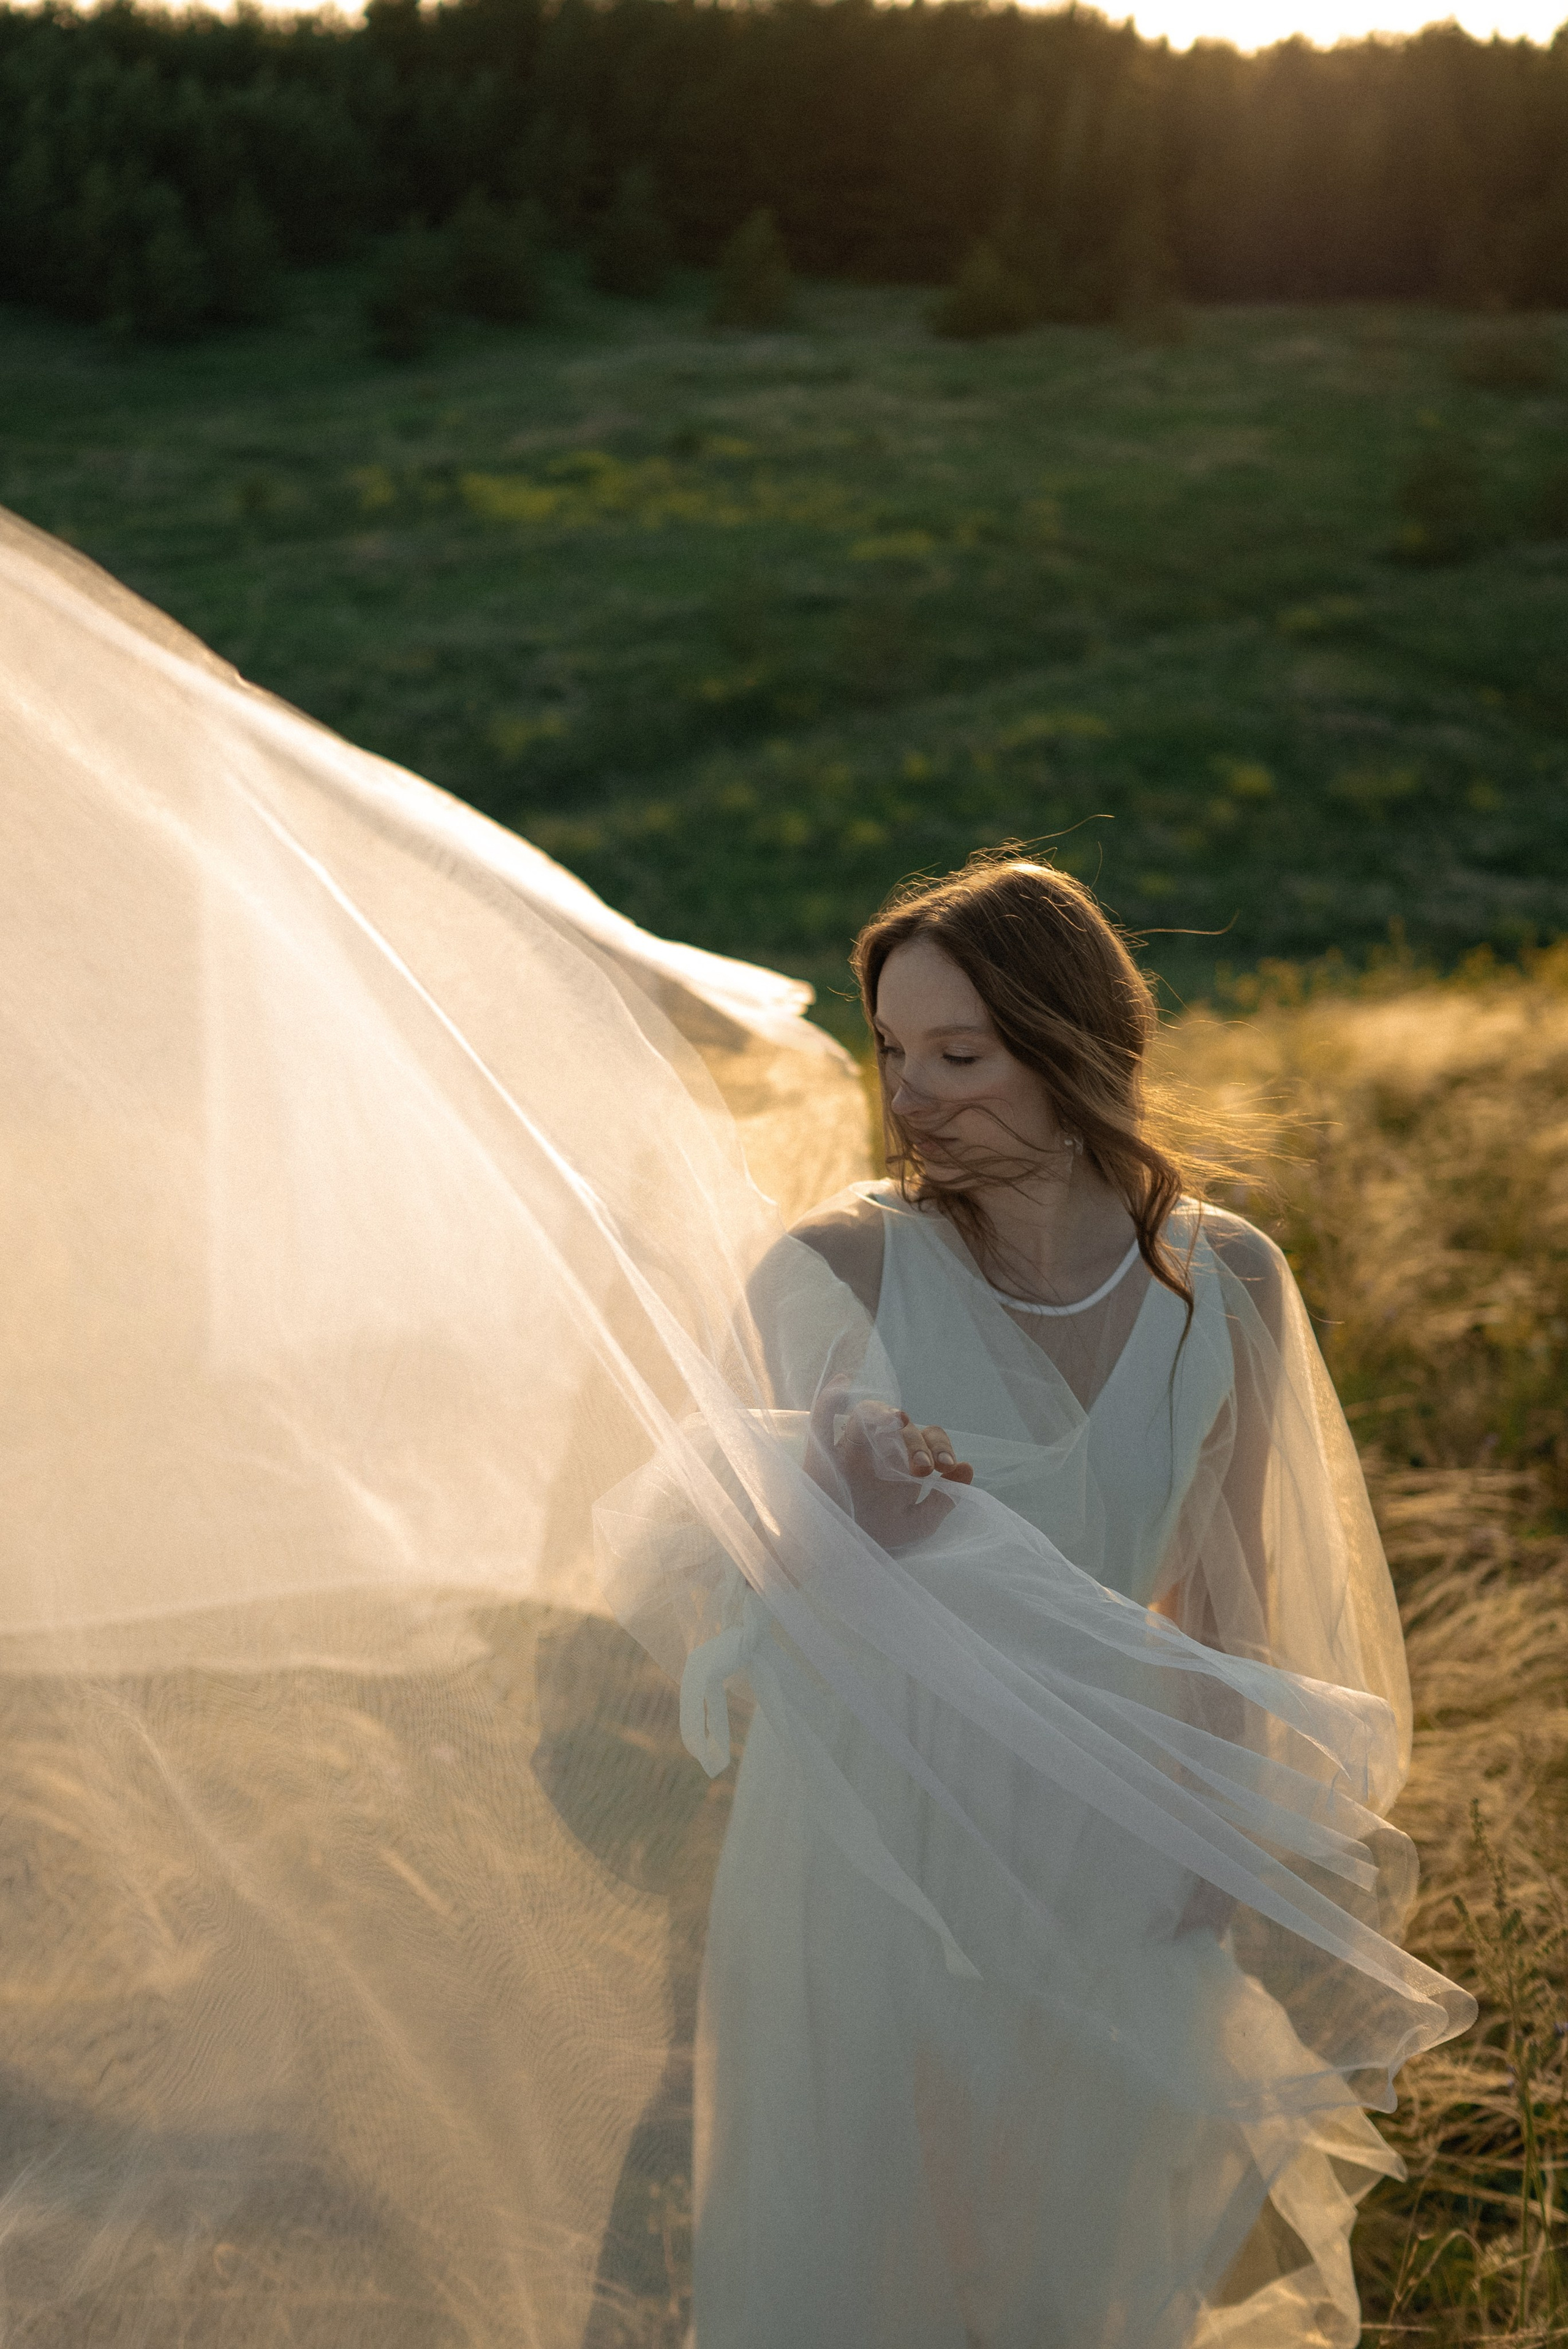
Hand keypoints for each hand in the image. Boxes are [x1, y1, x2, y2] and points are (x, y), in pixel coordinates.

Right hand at [805, 1384, 972, 1550]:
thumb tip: (966, 1467)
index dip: (940, 1446)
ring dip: (884, 1417)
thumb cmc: (876, 1534)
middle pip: (901, 1425)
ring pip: (866, 1414)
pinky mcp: (819, 1454)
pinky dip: (829, 1398)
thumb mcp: (918, 1524)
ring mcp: (848, 1448)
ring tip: (897, 1424)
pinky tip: (844, 1383)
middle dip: (917, 1442)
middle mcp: (877, 1448)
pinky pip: (821, 1419)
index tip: (946, 1467)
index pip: (927, 1436)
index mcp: (902, 1460)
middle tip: (923, 1468)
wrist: (836, 1553)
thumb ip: (944, 1500)